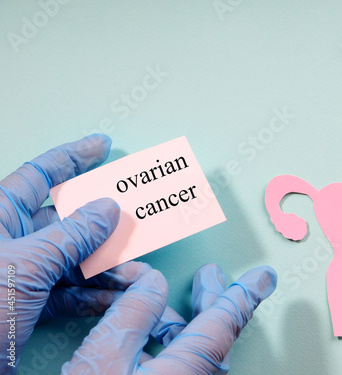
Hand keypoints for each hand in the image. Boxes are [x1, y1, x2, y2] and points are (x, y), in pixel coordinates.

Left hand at [0, 134, 136, 372]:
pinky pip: (69, 291)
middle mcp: (12, 240)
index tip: (102, 146)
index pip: (40, 173)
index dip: (73, 156)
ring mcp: (21, 272)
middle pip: (67, 221)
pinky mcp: (27, 303)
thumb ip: (71, 235)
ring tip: (136, 272)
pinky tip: (118, 296)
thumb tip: (107, 209)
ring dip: (107, 267)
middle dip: (104, 226)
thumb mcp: (25, 264)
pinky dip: (95, 295)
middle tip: (134, 222)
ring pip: (74, 259)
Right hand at [61, 263, 276, 374]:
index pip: (223, 325)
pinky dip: (172, 344)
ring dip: (184, 322)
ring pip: (195, 352)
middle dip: (212, 301)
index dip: (242, 294)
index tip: (264, 277)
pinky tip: (156, 335)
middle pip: (212, 337)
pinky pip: (182, 367)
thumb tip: (151, 284)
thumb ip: (131, 315)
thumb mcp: (100, 361)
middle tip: (210, 277)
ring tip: (165, 302)